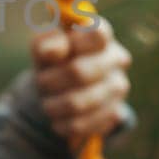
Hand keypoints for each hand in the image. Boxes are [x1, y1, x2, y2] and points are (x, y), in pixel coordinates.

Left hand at [30, 19, 132, 145]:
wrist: (63, 90)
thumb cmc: (54, 61)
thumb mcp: (43, 48)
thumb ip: (46, 43)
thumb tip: (52, 51)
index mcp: (101, 35)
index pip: (97, 34)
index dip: (73, 44)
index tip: (53, 54)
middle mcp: (116, 59)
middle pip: (79, 72)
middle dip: (50, 81)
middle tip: (40, 83)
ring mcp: (118, 88)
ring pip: (79, 103)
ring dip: (53, 106)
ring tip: (47, 104)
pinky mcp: (115, 114)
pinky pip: (82, 125)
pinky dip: (62, 124)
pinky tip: (58, 119)